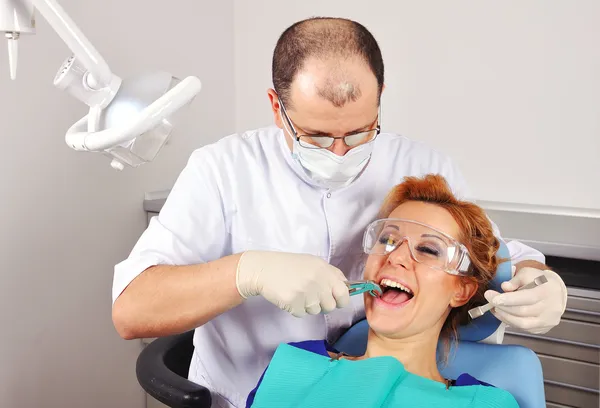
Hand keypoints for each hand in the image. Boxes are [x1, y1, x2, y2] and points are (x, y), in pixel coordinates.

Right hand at [235, 251, 349, 316]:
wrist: (264, 269)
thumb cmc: (289, 266)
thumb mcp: (313, 263)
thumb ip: (330, 274)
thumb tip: (347, 287)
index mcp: (324, 270)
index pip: (343, 293)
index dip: (341, 299)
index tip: (335, 299)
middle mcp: (317, 281)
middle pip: (330, 306)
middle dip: (322, 304)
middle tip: (311, 296)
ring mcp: (305, 293)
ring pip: (316, 311)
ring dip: (308, 306)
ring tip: (297, 293)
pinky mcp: (294, 303)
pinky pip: (302, 314)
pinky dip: (296, 309)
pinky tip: (289, 297)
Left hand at [484, 267, 567, 333]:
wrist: (556, 292)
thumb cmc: (539, 281)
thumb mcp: (528, 273)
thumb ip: (515, 280)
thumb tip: (504, 287)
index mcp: (547, 291)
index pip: (527, 297)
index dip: (508, 299)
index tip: (492, 297)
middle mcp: (550, 308)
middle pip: (523, 311)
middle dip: (502, 306)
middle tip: (489, 300)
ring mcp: (548, 321)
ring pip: (522, 323)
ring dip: (504, 316)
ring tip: (494, 308)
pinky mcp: (543, 329)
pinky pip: (523, 328)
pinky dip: (510, 322)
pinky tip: (502, 314)